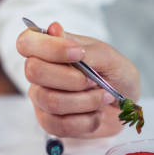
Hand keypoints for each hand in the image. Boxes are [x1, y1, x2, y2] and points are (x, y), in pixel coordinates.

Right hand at [16, 22, 139, 137]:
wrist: (127, 105)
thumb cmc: (116, 75)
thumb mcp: (110, 58)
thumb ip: (84, 49)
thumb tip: (54, 29)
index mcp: (50, 49)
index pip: (26, 43)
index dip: (49, 48)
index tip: (79, 54)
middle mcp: (40, 73)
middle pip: (34, 72)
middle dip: (72, 79)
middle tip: (95, 81)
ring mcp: (42, 98)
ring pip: (50, 101)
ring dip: (86, 102)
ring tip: (104, 98)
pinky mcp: (50, 122)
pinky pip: (60, 125)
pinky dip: (86, 121)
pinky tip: (96, 114)